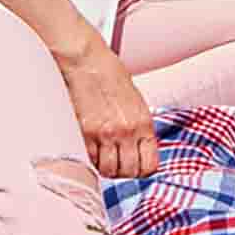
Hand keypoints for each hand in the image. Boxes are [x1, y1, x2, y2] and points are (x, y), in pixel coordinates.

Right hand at [59, 35, 158, 177]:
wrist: (86, 61)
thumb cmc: (109, 75)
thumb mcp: (135, 101)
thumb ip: (138, 127)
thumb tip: (138, 151)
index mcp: (143, 122)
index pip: (150, 165)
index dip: (142, 170)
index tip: (135, 166)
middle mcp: (127, 131)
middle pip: (129, 172)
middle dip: (122, 170)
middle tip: (115, 160)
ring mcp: (105, 134)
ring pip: (108, 171)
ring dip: (104, 166)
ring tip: (101, 153)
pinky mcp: (84, 133)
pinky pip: (89, 160)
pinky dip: (89, 158)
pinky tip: (89, 146)